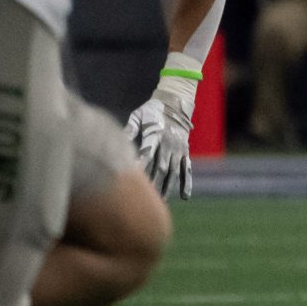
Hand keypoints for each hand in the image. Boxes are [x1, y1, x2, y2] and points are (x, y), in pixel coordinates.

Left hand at [125, 81, 194, 199]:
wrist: (175, 103)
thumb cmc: (152, 110)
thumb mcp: (138, 115)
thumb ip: (130, 128)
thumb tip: (118, 140)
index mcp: (156, 134)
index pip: (147, 152)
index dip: (141, 164)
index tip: (134, 177)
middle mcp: (169, 144)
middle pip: (161, 166)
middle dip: (154, 183)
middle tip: (146, 199)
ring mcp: (179, 149)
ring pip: (174, 171)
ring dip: (168, 187)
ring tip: (162, 202)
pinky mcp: (185, 152)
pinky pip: (187, 169)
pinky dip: (187, 183)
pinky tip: (184, 196)